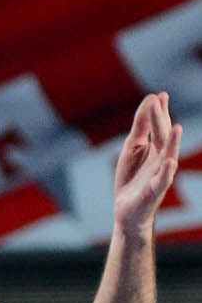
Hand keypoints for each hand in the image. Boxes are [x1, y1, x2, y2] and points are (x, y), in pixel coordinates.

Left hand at [114, 92, 181, 236]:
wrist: (126, 209)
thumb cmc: (131, 177)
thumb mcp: (132, 147)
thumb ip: (141, 126)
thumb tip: (149, 102)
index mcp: (155, 149)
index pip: (159, 127)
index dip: (160, 111)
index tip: (161, 94)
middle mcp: (161, 160)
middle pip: (162, 137)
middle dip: (161, 119)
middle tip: (160, 100)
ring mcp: (159, 175)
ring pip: (168, 157)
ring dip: (172, 142)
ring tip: (176, 127)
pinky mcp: (153, 191)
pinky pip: (162, 181)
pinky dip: (166, 172)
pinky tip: (169, 161)